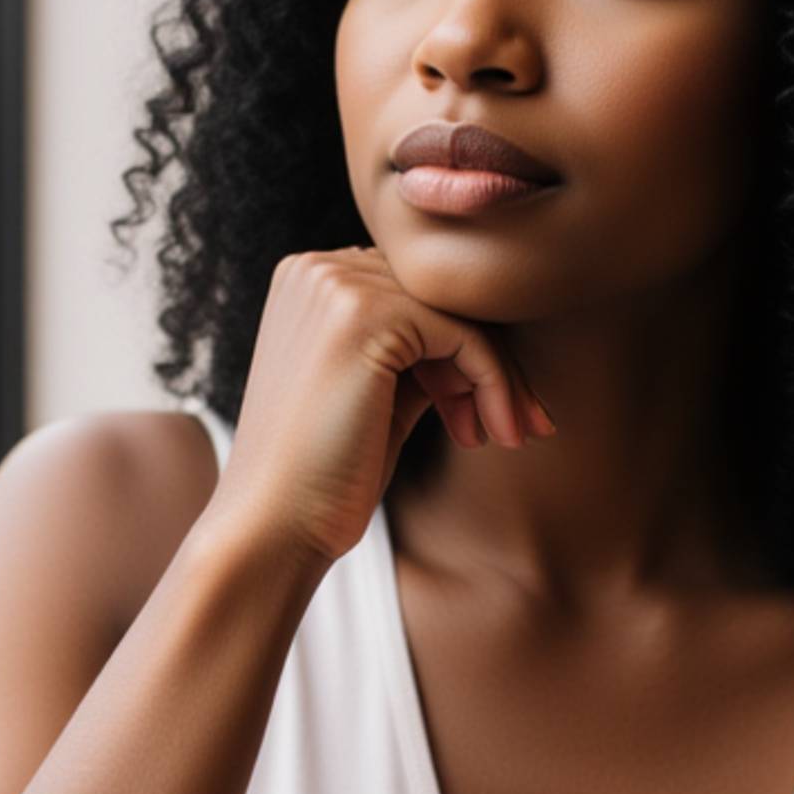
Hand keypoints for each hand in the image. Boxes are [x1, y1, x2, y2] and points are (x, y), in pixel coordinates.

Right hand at [200, 247, 555, 565]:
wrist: (275, 524)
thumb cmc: (324, 474)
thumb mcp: (378, 394)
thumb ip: (418, 353)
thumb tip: (486, 338)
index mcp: (309, 281)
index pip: (414, 296)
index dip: (459, 353)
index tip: (486, 415)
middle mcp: (316, 269)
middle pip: (440, 300)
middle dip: (488, 365)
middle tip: (519, 426)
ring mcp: (334, 286)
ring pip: (458, 315)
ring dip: (498, 379)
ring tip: (510, 435)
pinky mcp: (363, 315)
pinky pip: (462, 336)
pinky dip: (494, 384)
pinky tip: (496, 433)